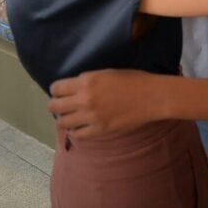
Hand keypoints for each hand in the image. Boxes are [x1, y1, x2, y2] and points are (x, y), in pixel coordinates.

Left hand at [48, 69, 163, 139]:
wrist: (153, 97)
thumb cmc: (134, 80)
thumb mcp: (108, 73)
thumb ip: (88, 80)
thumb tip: (74, 88)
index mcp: (87, 81)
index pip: (56, 88)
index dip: (57, 90)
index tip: (62, 92)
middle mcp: (84, 99)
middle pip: (54, 106)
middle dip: (56, 105)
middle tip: (64, 106)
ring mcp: (91, 117)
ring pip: (62, 122)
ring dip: (65, 119)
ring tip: (73, 117)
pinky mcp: (99, 131)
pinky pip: (76, 134)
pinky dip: (76, 131)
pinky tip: (81, 126)